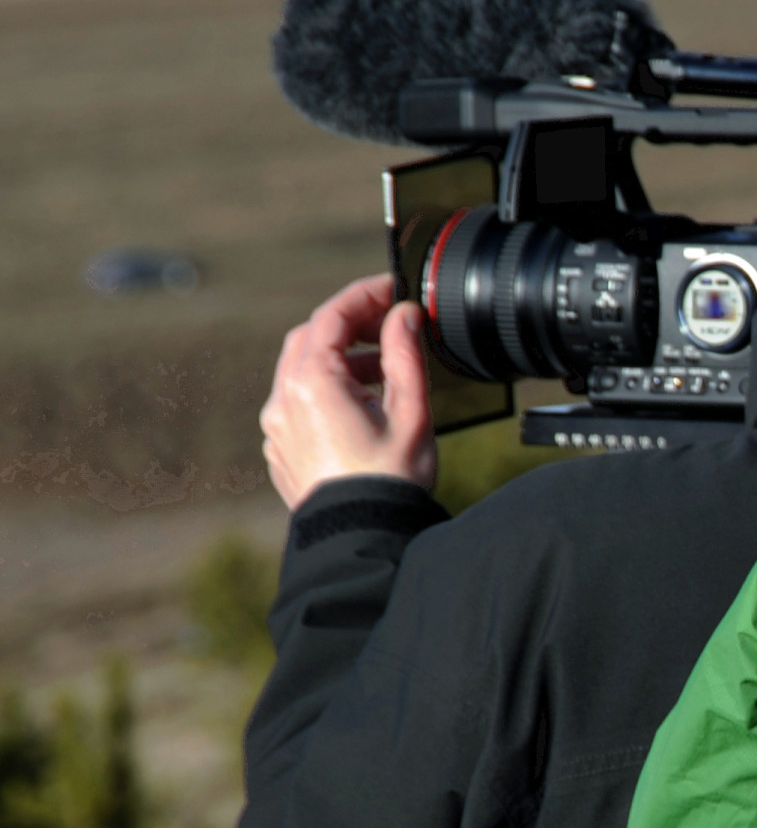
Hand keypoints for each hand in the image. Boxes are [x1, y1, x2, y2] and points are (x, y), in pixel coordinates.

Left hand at [260, 274, 437, 508]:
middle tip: (390, 325)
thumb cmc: (390, 479)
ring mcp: (277, 428)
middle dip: (350, 325)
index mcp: (313, 383)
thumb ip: (405, 353)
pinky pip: (298, 403)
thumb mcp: (410, 410)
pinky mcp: (281, 450)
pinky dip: (327, 389)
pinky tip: (361, 407)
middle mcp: (284, 400)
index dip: (365, 296)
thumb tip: (404, 314)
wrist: (362, 537)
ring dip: (339, 359)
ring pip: (301, 371)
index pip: (333, 316)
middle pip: (310, 338)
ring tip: (382, 372)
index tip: (394, 291)